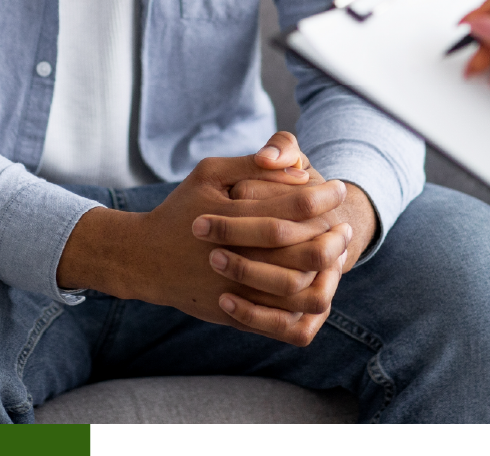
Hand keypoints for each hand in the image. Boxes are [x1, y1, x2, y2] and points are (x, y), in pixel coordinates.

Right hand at [56, 132, 355, 343]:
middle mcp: (235, 257)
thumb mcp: (210, 172)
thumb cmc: (182, 207)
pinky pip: (281, 323)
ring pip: (297, 292)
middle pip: (301, 252)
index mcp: (231, 217)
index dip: (323, 197)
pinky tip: (318, 283)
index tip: (338, 188)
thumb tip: (298, 169)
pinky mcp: (234, 316)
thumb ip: (252, 166)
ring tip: (336, 254)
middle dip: (332, 236)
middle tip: (345, 224)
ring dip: (326, 272)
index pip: (292, 207)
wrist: (144, 260)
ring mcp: (234, 291)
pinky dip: (306, 306)